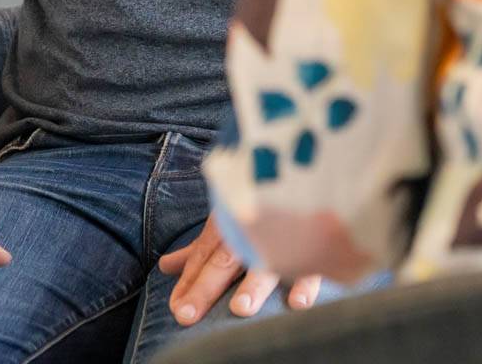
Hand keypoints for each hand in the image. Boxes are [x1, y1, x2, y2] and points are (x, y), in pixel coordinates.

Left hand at [157, 214, 321, 326]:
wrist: (302, 168)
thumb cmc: (255, 203)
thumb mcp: (222, 223)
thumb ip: (197, 250)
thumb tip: (165, 266)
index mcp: (228, 226)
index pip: (203, 257)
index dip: (188, 282)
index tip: (175, 310)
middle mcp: (251, 232)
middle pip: (225, 260)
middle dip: (206, 286)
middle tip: (187, 315)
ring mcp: (283, 237)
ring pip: (266, 260)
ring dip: (253, 284)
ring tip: (240, 309)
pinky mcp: (316, 242)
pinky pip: (312, 264)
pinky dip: (306, 282)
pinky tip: (297, 303)